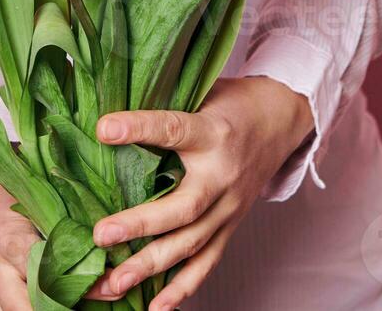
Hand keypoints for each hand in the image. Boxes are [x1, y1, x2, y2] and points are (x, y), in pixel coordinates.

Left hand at [82, 76, 314, 309]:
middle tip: (101, 235)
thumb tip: (106, 109)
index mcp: (214, 132)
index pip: (175, 130)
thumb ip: (164, 103)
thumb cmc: (232, 103)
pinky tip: (154, 307)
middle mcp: (223, 175)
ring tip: (112, 283)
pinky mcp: (231, 226)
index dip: (140, 128)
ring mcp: (230, 207)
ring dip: (150, 267)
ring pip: (191, 243)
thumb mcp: (203, 92)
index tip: (104, 129)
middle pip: (184, 207)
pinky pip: (208, 262)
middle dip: (140, 225)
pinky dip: (182, 289)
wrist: (280, 120)